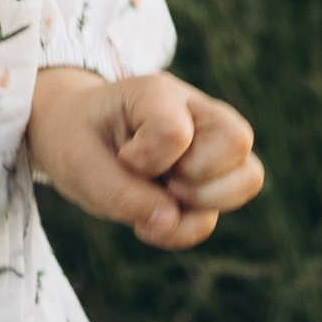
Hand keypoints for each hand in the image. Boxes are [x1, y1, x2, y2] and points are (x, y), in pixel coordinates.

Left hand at [27, 66, 262, 249]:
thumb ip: (119, 191)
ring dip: (198, 207)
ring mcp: (209, 145)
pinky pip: (219, 214)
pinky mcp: (208, 179)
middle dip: (192, 178)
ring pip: (248, 177)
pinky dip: (183, 229)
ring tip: (158, 198)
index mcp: (158, 92)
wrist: (73, 137)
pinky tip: (152, 218)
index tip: (121, 155)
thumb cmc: (75, 138)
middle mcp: (196, 112)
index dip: (147, 158)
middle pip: (237, 141)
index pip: (175, 130)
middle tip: (153, 177)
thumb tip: (171, 220)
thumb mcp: (77, 161)